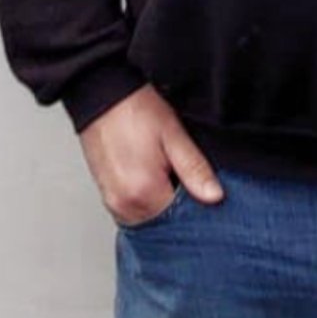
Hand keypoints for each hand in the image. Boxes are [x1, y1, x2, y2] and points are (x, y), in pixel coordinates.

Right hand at [78, 83, 223, 224]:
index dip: (197, 205)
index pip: (181, 220)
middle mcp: (124, 205)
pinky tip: (154, 178)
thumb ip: (194, 168)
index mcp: (144, 193)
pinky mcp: (106, 195)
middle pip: (164, 223)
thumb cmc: (135, 109)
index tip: (205, 190)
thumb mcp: (173, 134)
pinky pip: (133, 210)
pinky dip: (146, 200)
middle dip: (179, 207)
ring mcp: (112, 202)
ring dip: (162, 203)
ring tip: (169, 174)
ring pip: (148, 218)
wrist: (101, 94)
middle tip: (187, 178)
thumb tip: (215, 196)